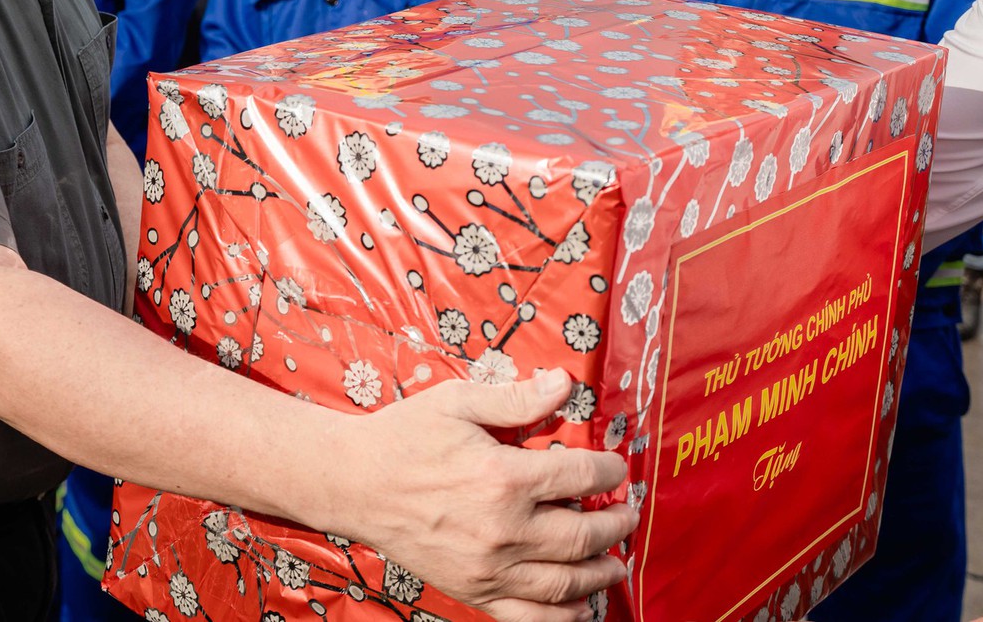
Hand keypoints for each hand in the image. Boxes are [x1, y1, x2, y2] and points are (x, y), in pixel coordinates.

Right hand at [338, 368, 636, 620]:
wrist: (354, 483)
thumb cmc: (405, 437)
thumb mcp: (458, 402)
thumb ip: (516, 398)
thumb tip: (564, 384)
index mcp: (503, 477)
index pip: (582, 476)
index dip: (611, 471)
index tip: (618, 468)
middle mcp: (502, 529)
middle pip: (584, 534)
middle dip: (618, 524)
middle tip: (629, 514)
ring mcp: (489, 567)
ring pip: (566, 582)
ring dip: (602, 572)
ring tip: (617, 560)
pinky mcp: (473, 590)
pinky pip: (530, 617)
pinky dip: (564, 617)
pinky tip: (583, 605)